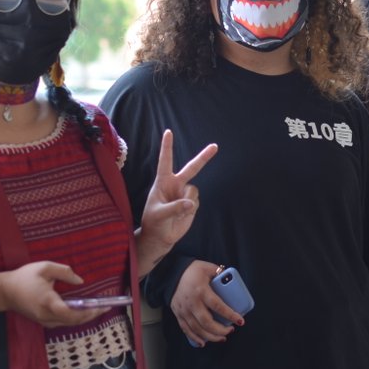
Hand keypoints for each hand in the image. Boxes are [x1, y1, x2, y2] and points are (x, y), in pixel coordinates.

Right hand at [0, 261, 98, 328]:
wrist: (4, 291)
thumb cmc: (24, 277)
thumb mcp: (44, 268)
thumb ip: (64, 272)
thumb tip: (80, 281)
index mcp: (48, 301)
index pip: (70, 313)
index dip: (87, 312)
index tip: (100, 306)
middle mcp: (47, 315)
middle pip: (74, 321)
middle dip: (91, 315)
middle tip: (106, 307)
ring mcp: (45, 321)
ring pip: (69, 323)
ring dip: (85, 318)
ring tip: (98, 309)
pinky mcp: (43, 322)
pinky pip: (63, 322)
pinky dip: (75, 318)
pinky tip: (83, 310)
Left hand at [137, 130, 216, 260]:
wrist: (160, 236)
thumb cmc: (154, 222)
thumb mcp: (158, 214)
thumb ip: (174, 208)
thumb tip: (191, 203)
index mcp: (162, 182)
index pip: (165, 161)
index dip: (167, 147)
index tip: (168, 132)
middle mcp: (176, 184)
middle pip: (192, 168)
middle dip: (203, 157)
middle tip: (215, 146)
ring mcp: (185, 194)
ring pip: (193, 191)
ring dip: (186, 202)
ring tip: (174, 213)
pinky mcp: (192, 204)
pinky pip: (196, 202)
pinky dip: (190, 210)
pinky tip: (181, 216)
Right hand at [169, 259, 244, 346]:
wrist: (171, 273)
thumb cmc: (191, 270)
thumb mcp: (207, 267)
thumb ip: (220, 273)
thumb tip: (232, 281)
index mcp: (201, 291)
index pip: (218, 306)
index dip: (230, 315)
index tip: (240, 321)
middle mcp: (192, 303)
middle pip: (207, 322)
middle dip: (221, 330)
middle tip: (230, 330)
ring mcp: (184, 310)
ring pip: (197, 329)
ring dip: (211, 337)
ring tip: (222, 338)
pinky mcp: (178, 314)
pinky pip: (186, 330)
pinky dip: (195, 338)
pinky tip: (203, 343)